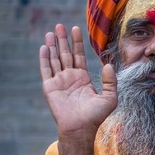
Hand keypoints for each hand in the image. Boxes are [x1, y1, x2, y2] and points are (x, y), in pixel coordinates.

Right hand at [40, 24, 116, 145]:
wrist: (80, 128)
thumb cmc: (95, 116)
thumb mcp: (109, 98)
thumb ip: (110, 81)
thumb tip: (108, 65)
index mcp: (82, 77)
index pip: (78, 55)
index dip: (77, 42)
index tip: (76, 28)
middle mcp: (70, 77)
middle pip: (65, 54)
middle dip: (63, 40)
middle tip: (60, 25)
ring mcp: (59, 81)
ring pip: (54, 59)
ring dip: (52, 45)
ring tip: (51, 32)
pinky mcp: (50, 87)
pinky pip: (46, 70)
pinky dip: (44, 58)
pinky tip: (44, 47)